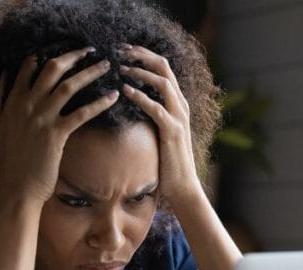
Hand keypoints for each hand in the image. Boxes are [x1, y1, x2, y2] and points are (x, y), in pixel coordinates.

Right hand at [0, 47, 118, 204]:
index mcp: (12, 102)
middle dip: (72, 56)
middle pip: (52, 70)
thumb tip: (2, 76)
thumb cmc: (6, 160)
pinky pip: (82, 113)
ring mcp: (42, 119)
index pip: (28, 69)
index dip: (45, 56)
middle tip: (89, 50)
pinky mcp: (56, 134)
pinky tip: (112, 96)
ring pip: (69, 86)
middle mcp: (26, 105)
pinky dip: (99, 103)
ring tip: (105, 65)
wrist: (16, 188)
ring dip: (89, 73)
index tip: (61, 52)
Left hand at [117, 44, 202, 205]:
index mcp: (176, 102)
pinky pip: (156, 107)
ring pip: (162, 82)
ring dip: (140, 72)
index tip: (124, 49)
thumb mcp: (157, 132)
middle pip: (164, 67)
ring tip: (121, 68)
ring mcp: (178, 117)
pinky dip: (140, 96)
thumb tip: (127, 102)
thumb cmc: (166, 162)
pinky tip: (125, 91)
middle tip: (120, 49)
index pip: (162, 67)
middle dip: (141, 54)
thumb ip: (149, 115)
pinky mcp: (172, 131)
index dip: (144, 54)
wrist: (182, 187)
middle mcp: (181, 105)